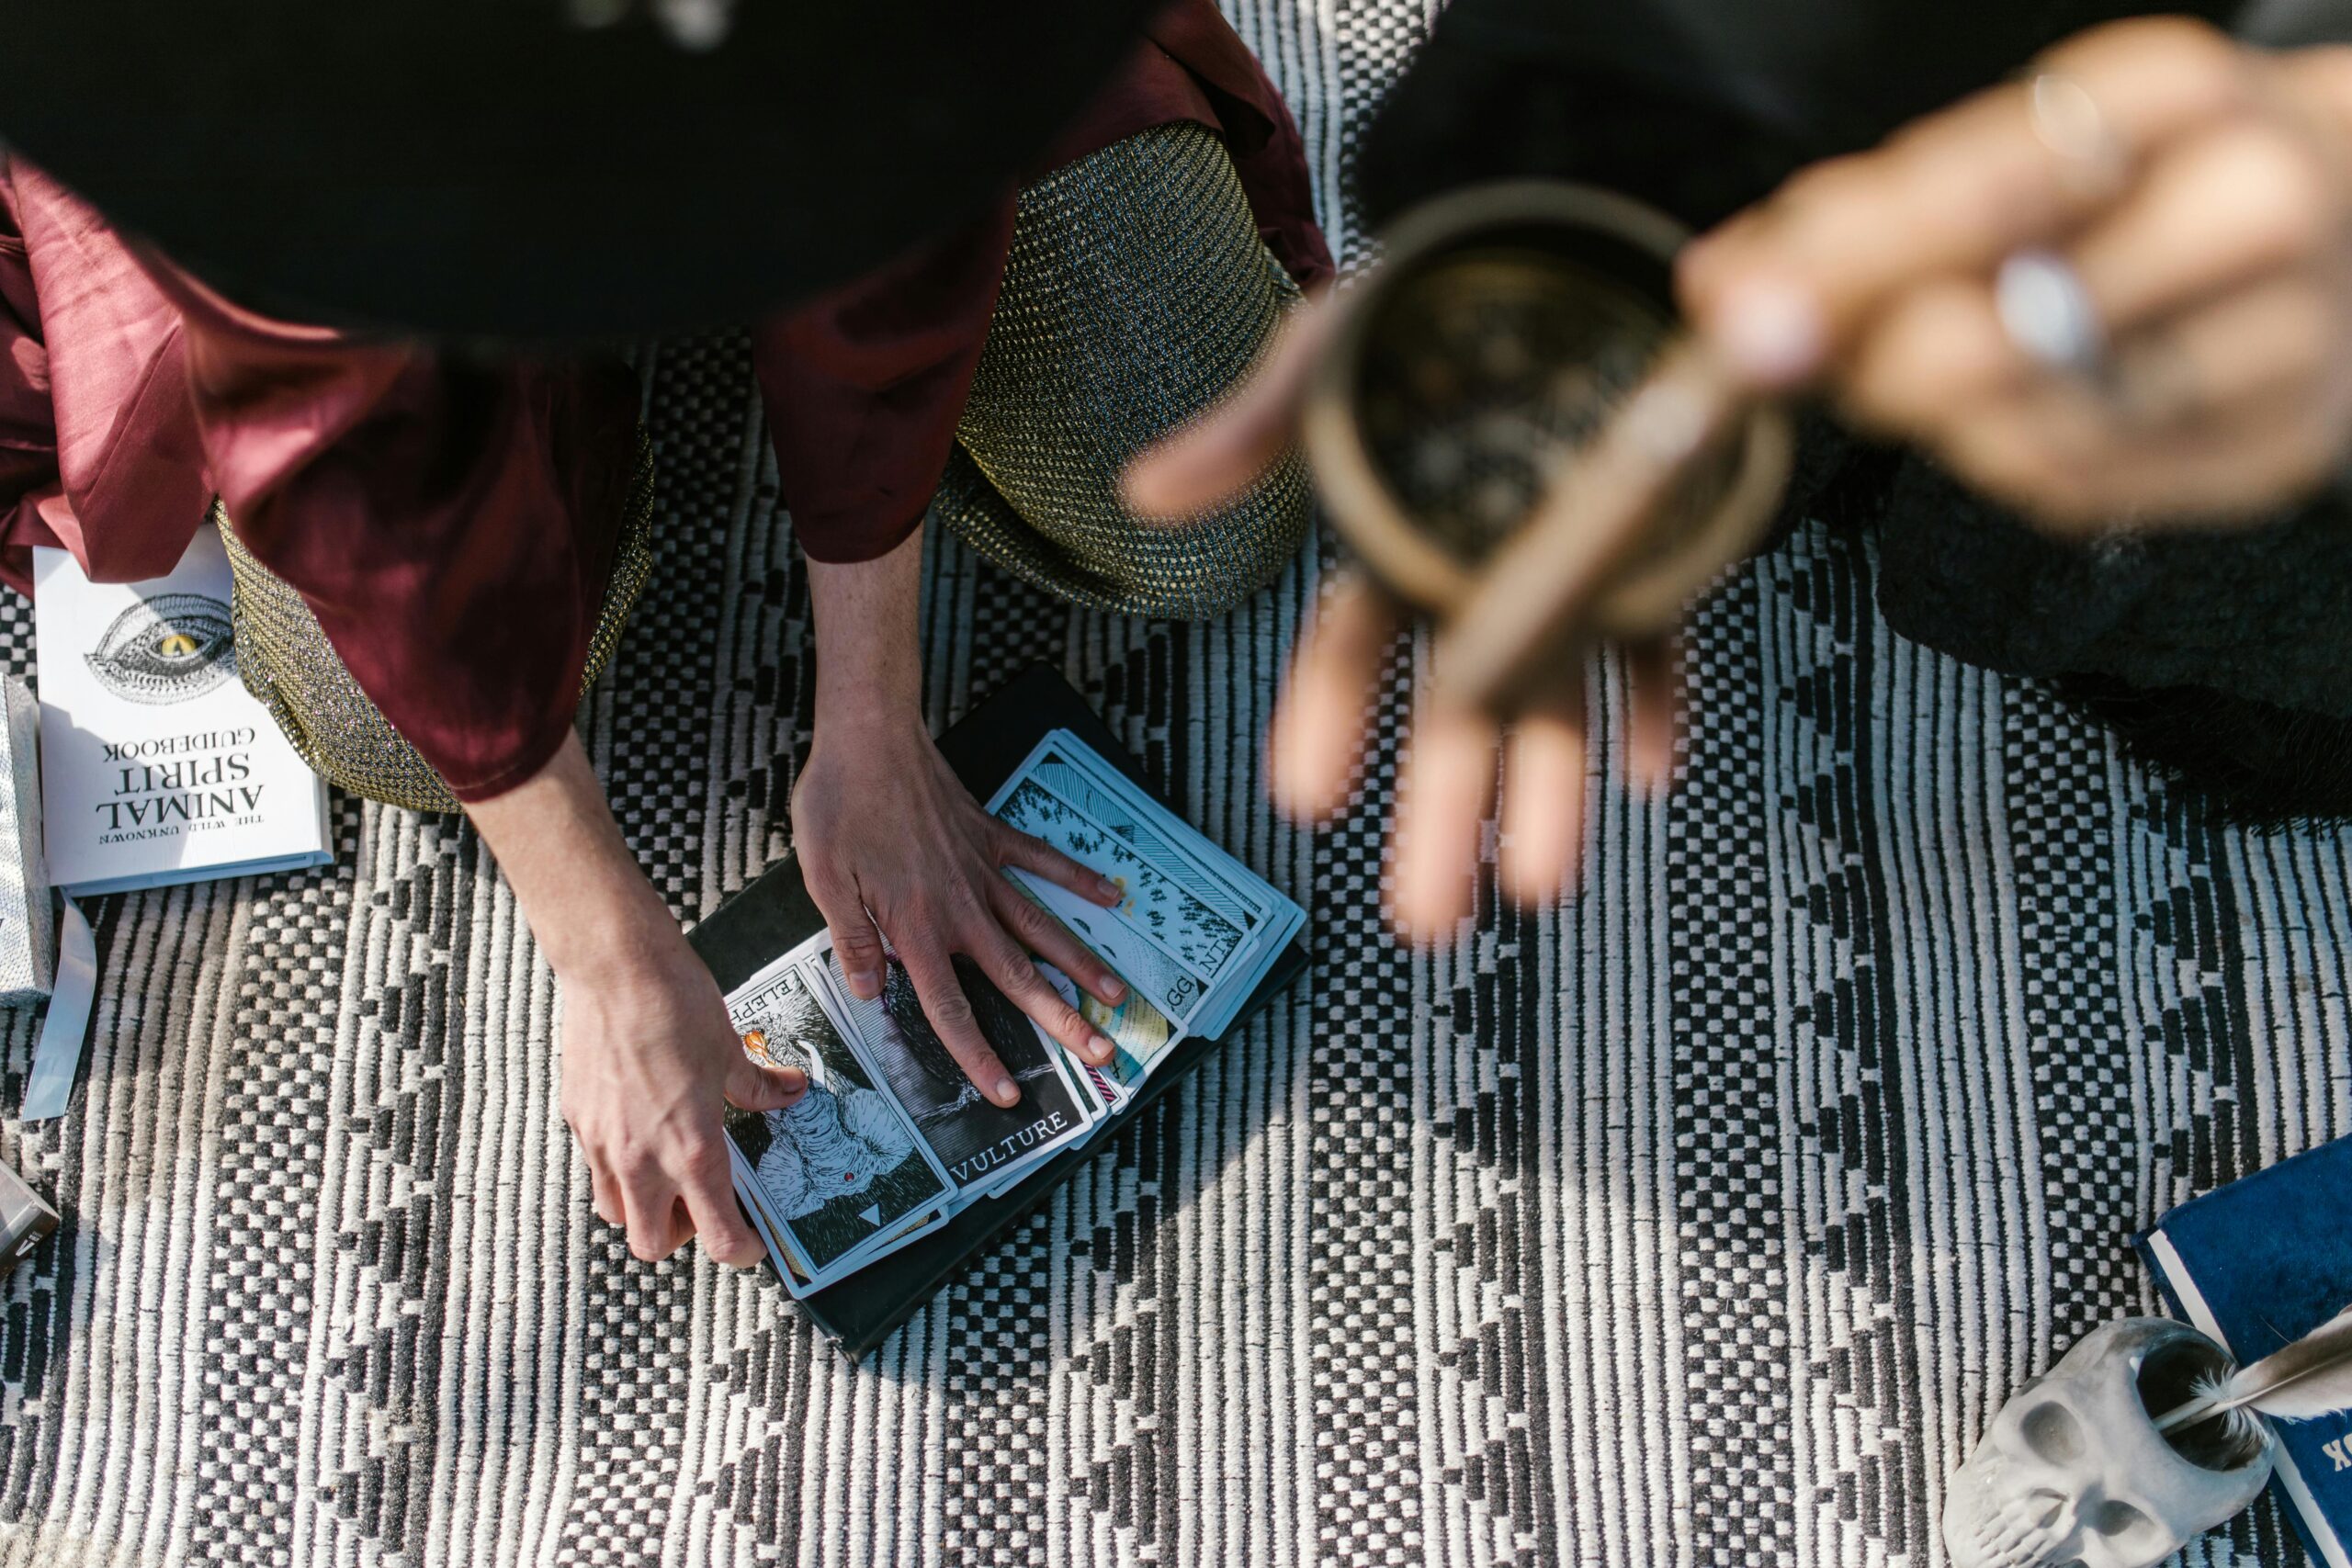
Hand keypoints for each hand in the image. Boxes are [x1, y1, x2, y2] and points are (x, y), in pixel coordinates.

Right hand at [557, 913, 808, 1265]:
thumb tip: (788, 1091)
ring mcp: (602, 1142)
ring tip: (667, 1172)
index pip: (717, 1236)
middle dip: (682, 1236)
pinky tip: (639, 1132)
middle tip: (703, 1203)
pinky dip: (618, 1169)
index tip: (752, 1244)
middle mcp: (641, 1158)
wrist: (615, 967)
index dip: (741, 1251)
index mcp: (691, 1148)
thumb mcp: (731, 1050)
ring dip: (643, 1208)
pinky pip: (595, 1167)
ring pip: (615, 1213)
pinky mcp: (577, 1119)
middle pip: (652, 1244)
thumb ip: (758, 1086)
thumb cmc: (675, 1003)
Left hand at [791, 708, 1128, 1100]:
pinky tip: (1110, 895)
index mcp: (917, 927)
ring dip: (1080, 964)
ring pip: (1041, 926)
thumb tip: (869, 992)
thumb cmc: (840, 804)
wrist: (870, 735)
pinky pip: (1043, 859)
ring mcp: (982, 869)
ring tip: (1117, 996)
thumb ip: (853, 939)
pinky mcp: (990, 833)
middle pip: (1017, 977)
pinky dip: (1077, 877)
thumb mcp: (825, 879)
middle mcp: (960, 906)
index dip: (979, 1056)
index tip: (1008, 1092)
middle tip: (1100, 1053)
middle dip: (1060, 1021)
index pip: (951, 1007)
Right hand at [1124, 300, 1677, 940]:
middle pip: (1452, 716)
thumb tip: (1139, 495)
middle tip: (1429, 924)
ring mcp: (1561, 570)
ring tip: (1538, 888)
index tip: (1305, 799)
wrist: (1565, 248)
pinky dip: (1659, 703)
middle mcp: (1472, 576)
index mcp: (1388, 541)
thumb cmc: (1432, 299)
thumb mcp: (1325, 357)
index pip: (1347, 654)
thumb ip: (1248, 434)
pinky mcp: (1648, 549)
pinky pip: (1657, 641)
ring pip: (1552, 702)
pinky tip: (1652, 772)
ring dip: (1548, 795)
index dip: (1326, 723)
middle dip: (1439, 819)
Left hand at [1680, 18, 2351, 529]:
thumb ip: (1874, 207)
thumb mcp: (2039, 141)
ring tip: (1931, 370)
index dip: (1845, 264)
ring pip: (2026, 432)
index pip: (1986, 190)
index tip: (1740, 312)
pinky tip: (2015, 413)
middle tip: (1820, 356)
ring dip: (1934, 420)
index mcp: (2177, 100)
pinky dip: (2007, 461)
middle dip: (1872, 360)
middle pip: (1997, 333)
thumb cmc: (2168, 174)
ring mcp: (2281, 342)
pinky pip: (2077, 490)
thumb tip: (1728, 280)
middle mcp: (2247, 212)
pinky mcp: (2276, 452)